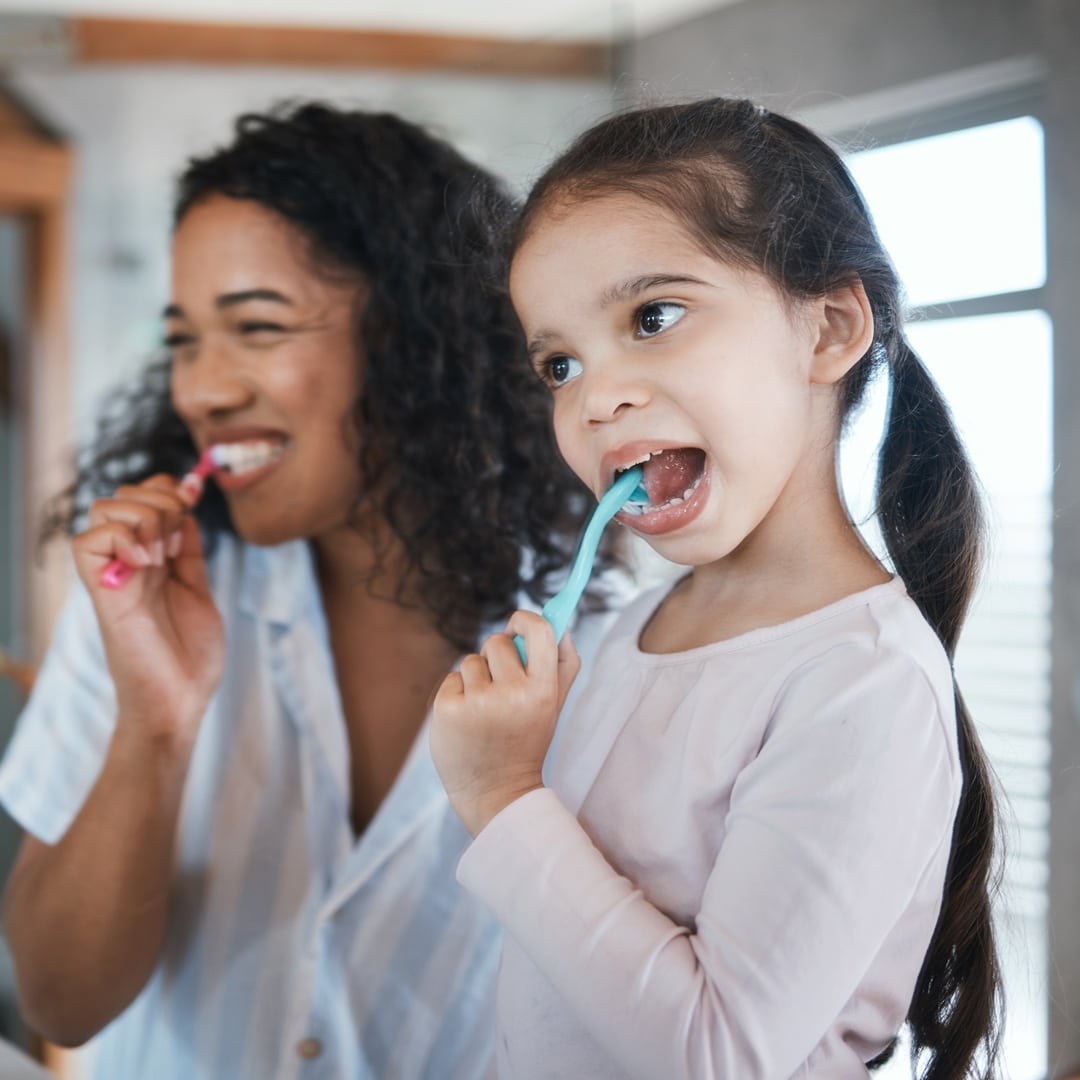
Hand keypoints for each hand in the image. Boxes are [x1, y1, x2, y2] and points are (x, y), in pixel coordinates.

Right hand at [72, 474, 224, 746]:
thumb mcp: (197, 589)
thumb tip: (187, 505)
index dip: (166, 490)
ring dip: (144, 518)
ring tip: (163, 555)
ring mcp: (113, 575)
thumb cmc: (189, 656)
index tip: (191, 505)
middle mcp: (126, 562)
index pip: (142, 498)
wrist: (180, 702)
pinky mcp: (104, 594)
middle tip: (177, 542)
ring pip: (103, 509)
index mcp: (149, 559)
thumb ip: (189, 550)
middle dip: (160, 501)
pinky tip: (146, 561)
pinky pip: (86, 543)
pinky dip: (120, 537)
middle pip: (121, 496)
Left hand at [431, 610, 580, 836]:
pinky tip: (466, 720)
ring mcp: (477, 702)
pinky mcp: (447, 709)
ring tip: (484, 710)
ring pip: (471, 661)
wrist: (495, 792)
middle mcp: (512, 694)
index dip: (526, 619)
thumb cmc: (526, 740)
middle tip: (501, 686)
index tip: (517, 625)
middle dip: (496, 656)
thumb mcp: (553, 706)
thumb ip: (563, 663)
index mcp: (543, 691)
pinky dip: (457, 694)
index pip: (541, 631)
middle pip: (497, 641)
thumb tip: (559, 622)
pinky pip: (452, 679)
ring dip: (476, 678)